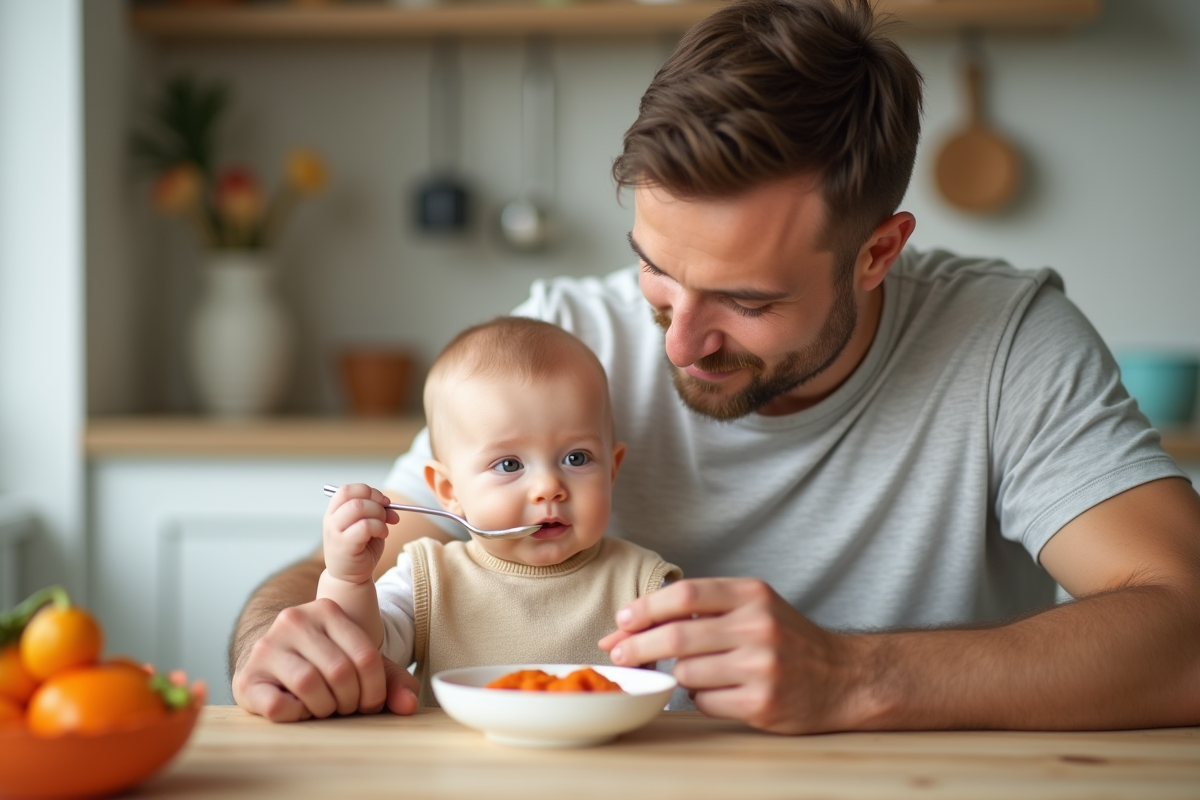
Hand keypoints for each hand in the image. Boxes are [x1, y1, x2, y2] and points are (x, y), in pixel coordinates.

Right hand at [231, 598, 418, 721]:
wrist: (270, 664)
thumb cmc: (320, 664)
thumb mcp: (357, 663)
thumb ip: (389, 680)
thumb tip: (409, 704)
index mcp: (326, 609)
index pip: (365, 656)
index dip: (375, 690)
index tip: (369, 703)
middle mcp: (293, 620)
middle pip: (339, 672)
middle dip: (350, 701)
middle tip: (346, 709)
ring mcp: (266, 647)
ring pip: (310, 685)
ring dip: (324, 708)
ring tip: (323, 708)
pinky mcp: (246, 677)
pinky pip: (278, 705)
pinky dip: (296, 715)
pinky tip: (299, 710)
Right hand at [322, 483, 399, 584]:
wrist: (350, 577)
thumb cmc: (359, 549)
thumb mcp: (368, 525)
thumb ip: (375, 511)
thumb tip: (390, 504)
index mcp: (335, 511)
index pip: (346, 490)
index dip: (368, 491)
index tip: (383, 501)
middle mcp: (331, 520)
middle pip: (354, 497)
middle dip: (376, 502)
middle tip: (387, 515)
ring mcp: (335, 532)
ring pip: (358, 508)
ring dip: (378, 515)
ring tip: (383, 527)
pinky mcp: (344, 545)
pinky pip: (365, 526)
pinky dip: (379, 527)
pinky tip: (381, 535)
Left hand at [598, 578, 861, 733]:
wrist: (842, 678)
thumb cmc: (786, 639)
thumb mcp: (754, 606)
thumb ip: (704, 608)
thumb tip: (632, 623)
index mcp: (752, 595)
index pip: (684, 595)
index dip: (645, 608)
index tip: (621, 621)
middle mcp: (758, 627)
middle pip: (676, 636)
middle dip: (637, 646)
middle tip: (617, 653)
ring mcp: (761, 667)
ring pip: (686, 672)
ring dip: (676, 675)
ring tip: (691, 672)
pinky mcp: (761, 703)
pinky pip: (704, 702)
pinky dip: (698, 698)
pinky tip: (714, 691)